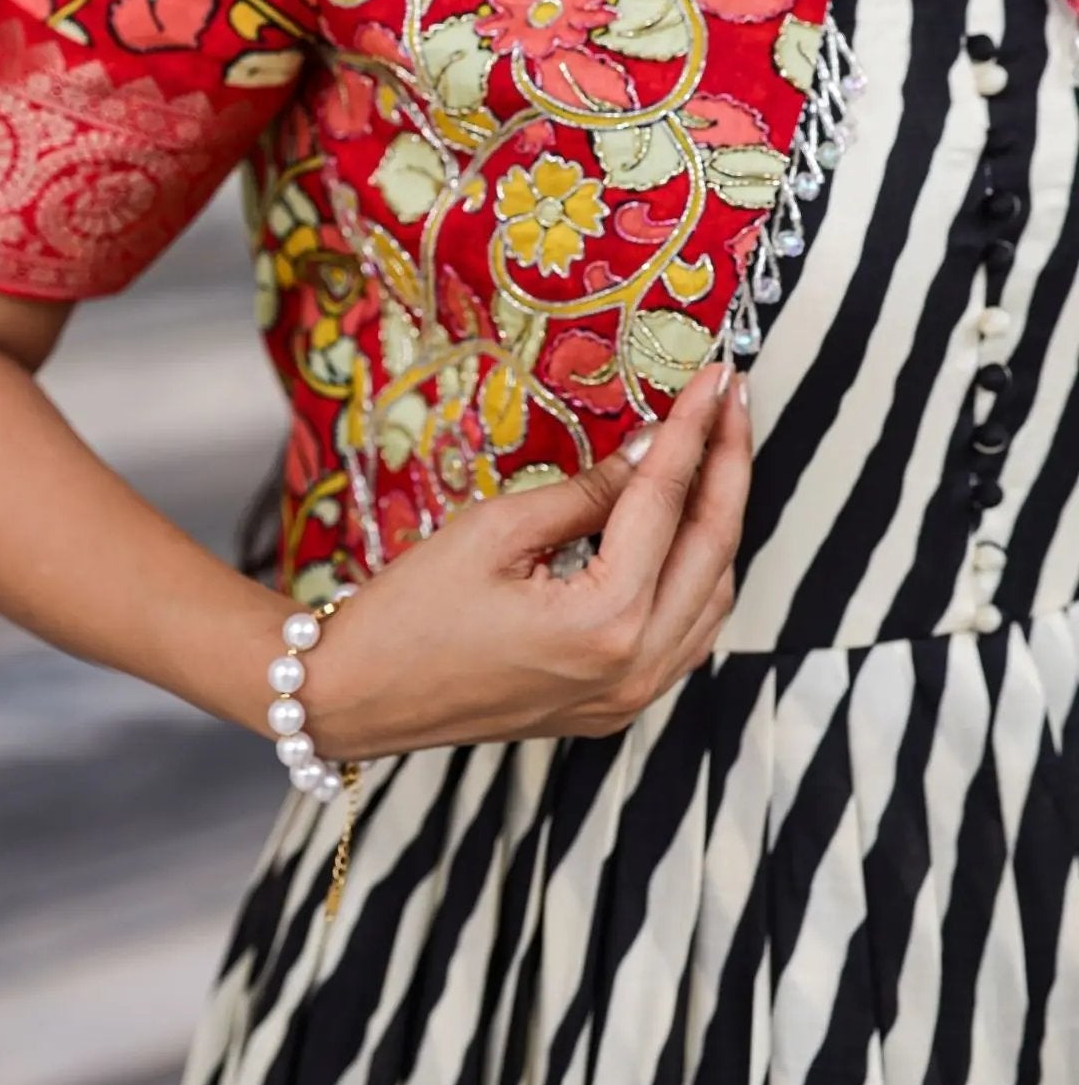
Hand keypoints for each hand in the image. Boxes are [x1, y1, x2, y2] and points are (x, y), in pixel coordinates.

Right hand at [307, 363, 750, 761]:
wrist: (353, 697)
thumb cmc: (408, 613)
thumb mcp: (495, 530)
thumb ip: (586, 491)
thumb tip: (650, 449)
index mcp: (605, 622)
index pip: (667, 502)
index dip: (695, 430)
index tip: (716, 378)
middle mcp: (633, 668)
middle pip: (713, 549)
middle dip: (728, 467)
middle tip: (730, 402)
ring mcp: (628, 697)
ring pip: (712, 597)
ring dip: (719, 523)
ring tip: (713, 454)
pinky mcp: (614, 706)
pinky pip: (686, 634)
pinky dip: (697, 575)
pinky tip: (683, 530)